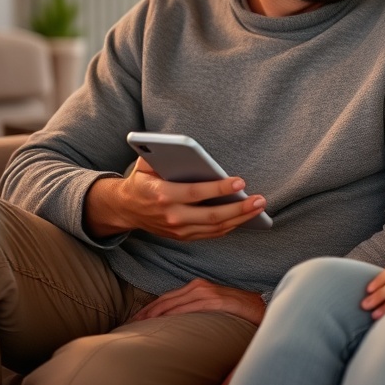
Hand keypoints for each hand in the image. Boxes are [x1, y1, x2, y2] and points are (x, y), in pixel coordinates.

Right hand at [84, 157, 267, 239]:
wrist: (125, 209)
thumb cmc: (141, 180)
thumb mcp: (145, 164)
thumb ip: (162, 155)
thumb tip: (186, 147)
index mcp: (162, 195)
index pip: (196, 193)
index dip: (219, 188)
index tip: (240, 182)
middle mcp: (171, 216)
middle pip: (211, 216)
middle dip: (238, 208)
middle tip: (259, 199)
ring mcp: (177, 230)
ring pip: (215, 228)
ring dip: (240, 218)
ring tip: (259, 207)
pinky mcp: (182, 237)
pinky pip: (211, 234)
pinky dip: (230, 226)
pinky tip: (245, 217)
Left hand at [130, 278, 265, 324]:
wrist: (258, 308)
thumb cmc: (235, 309)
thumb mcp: (211, 305)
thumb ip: (194, 308)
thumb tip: (176, 321)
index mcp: (197, 286)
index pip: (166, 297)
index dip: (149, 308)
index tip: (135, 319)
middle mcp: (199, 286)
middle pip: (165, 300)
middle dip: (146, 312)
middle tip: (131, 324)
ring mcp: (206, 292)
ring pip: (173, 303)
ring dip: (154, 314)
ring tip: (140, 325)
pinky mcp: (214, 300)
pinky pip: (188, 308)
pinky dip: (173, 314)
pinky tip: (162, 322)